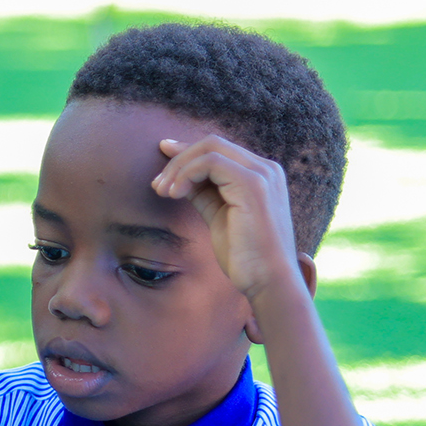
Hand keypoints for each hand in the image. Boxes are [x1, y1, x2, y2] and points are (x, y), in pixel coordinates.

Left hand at [152, 136, 303, 302]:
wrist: (268, 281)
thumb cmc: (244, 255)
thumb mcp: (218, 215)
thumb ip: (203, 193)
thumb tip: (179, 177)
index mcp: (261, 175)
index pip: (218, 150)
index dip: (186, 151)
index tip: (161, 155)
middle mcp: (265, 169)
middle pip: (212, 144)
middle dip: (178, 159)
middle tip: (157, 185)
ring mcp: (262, 174)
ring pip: (209, 149)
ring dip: (178, 167)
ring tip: (162, 192)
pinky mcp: (253, 184)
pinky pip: (210, 163)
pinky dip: (186, 174)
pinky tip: (174, 194)